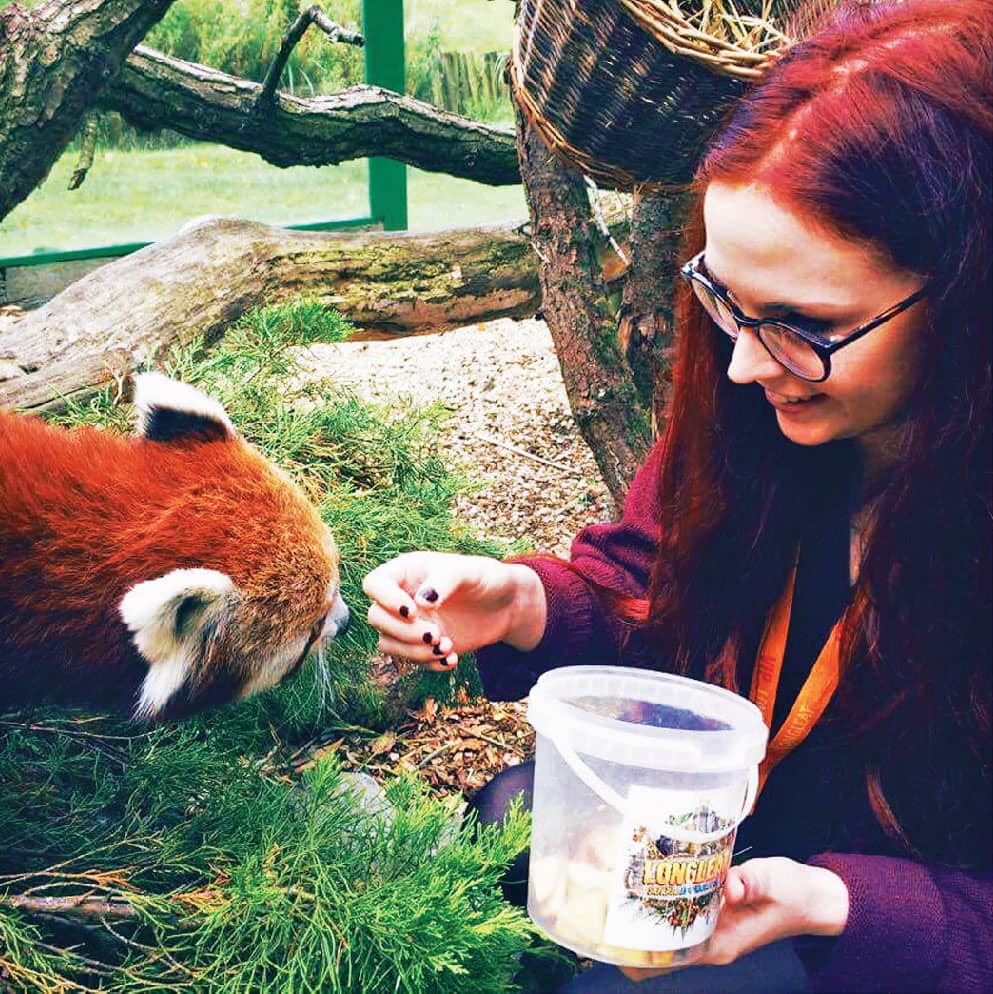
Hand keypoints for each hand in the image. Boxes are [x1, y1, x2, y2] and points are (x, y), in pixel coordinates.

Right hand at [362, 552, 545, 670]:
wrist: (504, 605)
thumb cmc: (485, 578)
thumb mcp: (469, 571)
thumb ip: (445, 580)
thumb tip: (420, 601)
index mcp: (406, 572)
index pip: (374, 583)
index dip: (385, 599)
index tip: (412, 611)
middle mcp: (401, 597)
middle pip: (376, 617)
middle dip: (403, 632)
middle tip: (435, 634)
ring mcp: (409, 623)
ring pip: (387, 643)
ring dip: (414, 652)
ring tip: (447, 646)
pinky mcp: (420, 644)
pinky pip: (410, 660)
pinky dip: (429, 664)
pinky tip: (453, 658)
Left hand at [618, 857, 848, 981]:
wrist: (811, 898)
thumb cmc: (793, 893)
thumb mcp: (774, 881)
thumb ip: (751, 883)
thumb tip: (729, 885)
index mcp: (718, 945)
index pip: (664, 960)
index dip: (632, 950)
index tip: (608, 925)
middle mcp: (707, 943)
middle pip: (654, 948)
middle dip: (627, 926)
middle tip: (602, 892)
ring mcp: (707, 930)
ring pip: (661, 931)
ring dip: (639, 912)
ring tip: (614, 880)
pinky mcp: (710, 914)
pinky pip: (675, 913)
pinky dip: (657, 899)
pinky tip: (644, 873)